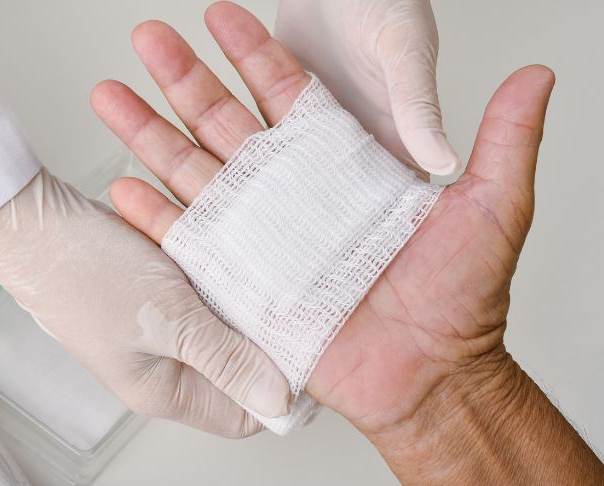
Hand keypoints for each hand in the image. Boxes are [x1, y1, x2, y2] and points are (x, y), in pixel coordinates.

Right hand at [0, 169, 290, 437]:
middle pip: (236, 367)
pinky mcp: (151, 293)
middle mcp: (161, 364)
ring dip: (243, 300)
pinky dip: (219, 275)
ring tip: (271, 268)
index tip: (309, 350)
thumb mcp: (168, 319)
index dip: (278, 387)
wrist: (32, 221)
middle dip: (265, 337)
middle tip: (295, 302)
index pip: (241, 412)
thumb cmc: (84, 272)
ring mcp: (156, 328)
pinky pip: (201, 293)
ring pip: (222, 324)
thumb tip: (276, 398)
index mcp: (163, 389)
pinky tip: (234, 249)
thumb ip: (226, 358)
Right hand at [91, 0, 546, 440]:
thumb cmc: (459, 302)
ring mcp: (258, 233)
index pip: (286, 95)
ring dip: (149, 133)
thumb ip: (502, 141)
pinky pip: (186, 241)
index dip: (253, 53)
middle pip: (224, 122)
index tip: (220, 16)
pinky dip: (152, 216)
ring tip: (112, 95)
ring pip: (193, 171)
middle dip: (183, 78)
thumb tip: (537, 78)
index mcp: (337, 167)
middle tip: (149, 38)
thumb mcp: (492, 209)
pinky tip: (122, 186)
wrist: (428, 375)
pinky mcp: (237, 278)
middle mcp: (289, 194)